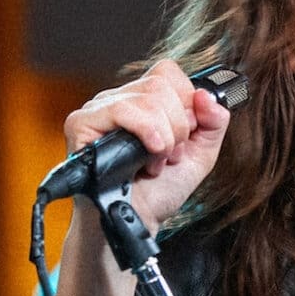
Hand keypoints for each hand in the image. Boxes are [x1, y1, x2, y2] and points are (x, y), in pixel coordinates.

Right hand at [63, 58, 231, 230]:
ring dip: (163, 136)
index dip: (185, 103)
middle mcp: (119, 100)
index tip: (184, 137)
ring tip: (154, 162)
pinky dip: (145, 133)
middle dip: (177, 127)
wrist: (136, 222)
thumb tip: (206, 96)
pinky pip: (122, 109)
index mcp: (142, 101)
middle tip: (169, 156)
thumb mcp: (199, 156)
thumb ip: (213, 123)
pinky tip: (144, 157)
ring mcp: (98, 109)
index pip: (167, 73)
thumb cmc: (158, 193)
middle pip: (161, 84)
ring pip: (147, 96)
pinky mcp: (81, 123)